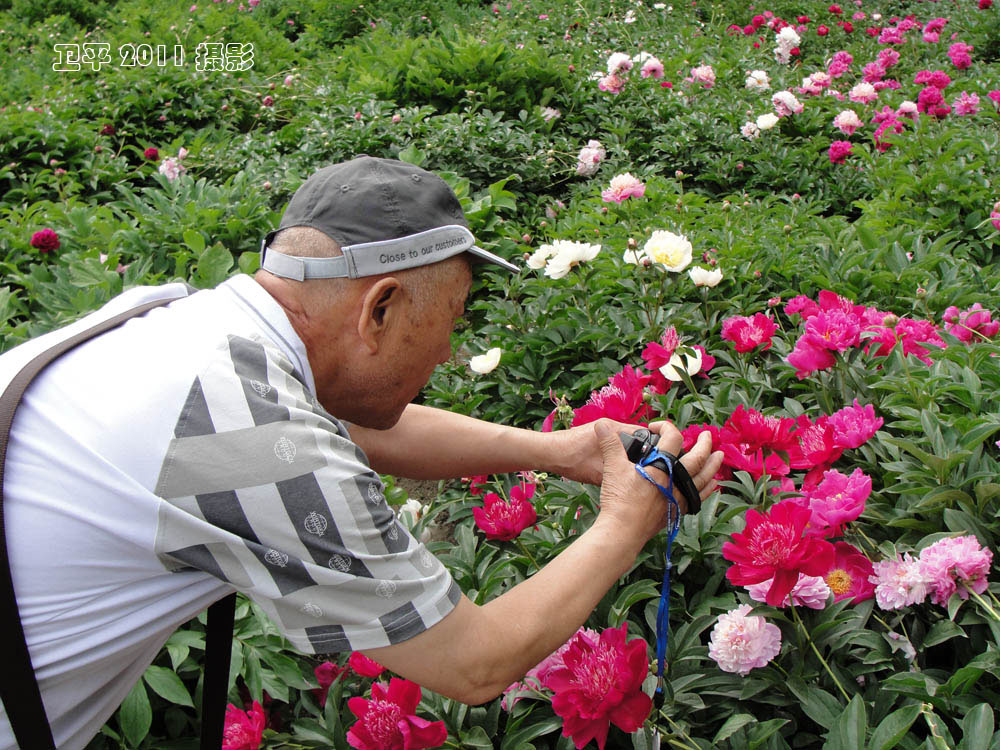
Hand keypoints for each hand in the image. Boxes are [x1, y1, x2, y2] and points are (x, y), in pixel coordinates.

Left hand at [543, 418, 669, 485]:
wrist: (547, 454)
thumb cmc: (570, 460)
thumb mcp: (599, 472)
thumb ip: (619, 475)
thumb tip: (638, 485)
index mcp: (613, 429)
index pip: (644, 434)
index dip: (654, 449)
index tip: (660, 464)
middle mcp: (609, 425)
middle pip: (636, 438)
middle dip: (643, 454)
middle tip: (649, 470)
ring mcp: (602, 431)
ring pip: (625, 443)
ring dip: (630, 455)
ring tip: (636, 472)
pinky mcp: (595, 438)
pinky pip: (614, 446)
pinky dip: (619, 456)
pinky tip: (619, 470)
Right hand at [544, 419, 722, 498]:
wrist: (624, 530)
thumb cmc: (619, 499)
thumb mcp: (612, 467)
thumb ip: (609, 444)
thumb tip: (600, 426)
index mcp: (661, 465)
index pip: (673, 438)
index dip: (666, 427)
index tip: (655, 427)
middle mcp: (675, 479)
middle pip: (698, 458)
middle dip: (705, 444)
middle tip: (709, 435)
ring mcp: (679, 496)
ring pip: (703, 478)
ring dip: (713, 465)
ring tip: (719, 457)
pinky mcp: (677, 510)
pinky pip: (699, 496)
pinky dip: (707, 488)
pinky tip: (712, 484)